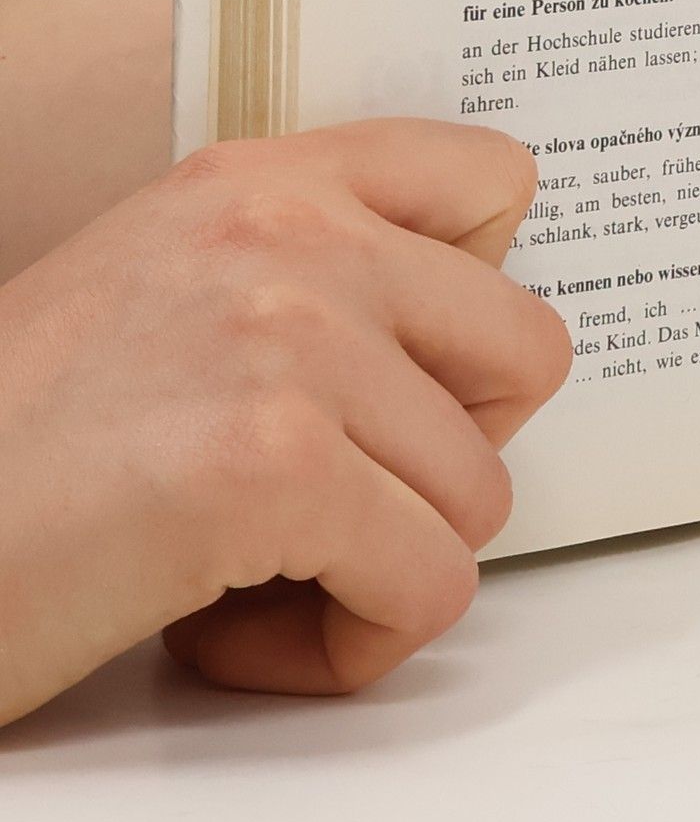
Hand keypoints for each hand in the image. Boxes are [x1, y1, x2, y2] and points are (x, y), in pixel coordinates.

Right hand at [0, 119, 570, 726]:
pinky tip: (227, 627)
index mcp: (267, 180)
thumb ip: (315, 276)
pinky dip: (347, 643)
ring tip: (248, 569)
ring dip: (379, 565)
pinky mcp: (273, 468)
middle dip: (446, 454)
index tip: (416, 371)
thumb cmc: (22, 447)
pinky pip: (428, 586)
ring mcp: (288, 343)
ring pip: (481, 493)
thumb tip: (468, 333)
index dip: (479, 302)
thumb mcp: (169, 289)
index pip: (493, 177)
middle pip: (526, 353)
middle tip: (331, 494)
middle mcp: (289, 235)